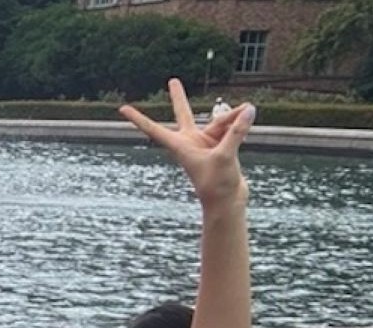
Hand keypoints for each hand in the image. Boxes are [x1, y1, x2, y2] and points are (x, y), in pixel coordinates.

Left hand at [119, 78, 251, 205]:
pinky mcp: (221, 146)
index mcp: (180, 146)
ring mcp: (206, 143)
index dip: (139, 119)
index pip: (154, 129)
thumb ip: (236, 132)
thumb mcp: (226, 156)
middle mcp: (191, 142)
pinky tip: (250, 116)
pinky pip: (230, 128)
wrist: (227, 202)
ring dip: (234, 116)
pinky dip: (240, 124)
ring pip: (220, 121)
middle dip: (179, 97)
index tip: (122, 109)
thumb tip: (248, 109)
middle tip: (172, 81)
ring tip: (248, 110)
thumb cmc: (217, 185)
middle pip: (184, 113)